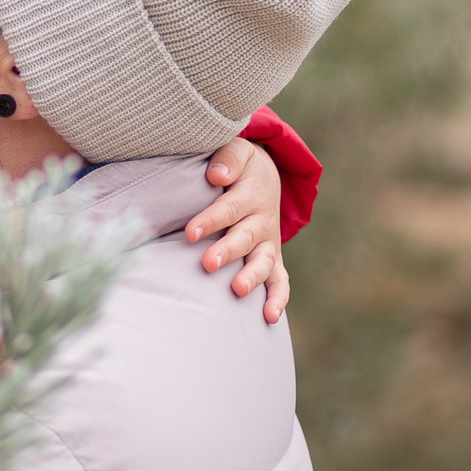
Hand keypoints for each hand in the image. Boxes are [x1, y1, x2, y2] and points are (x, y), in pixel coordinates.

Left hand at [185, 136, 289, 323]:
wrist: (265, 178)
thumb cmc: (240, 167)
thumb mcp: (239, 152)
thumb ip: (228, 158)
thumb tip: (215, 175)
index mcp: (251, 194)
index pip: (229, 208)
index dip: (211, 220)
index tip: (190, 232)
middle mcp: (262, 221)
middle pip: (245, 237)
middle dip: (227, 251)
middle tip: (207, 264)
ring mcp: (269, 242)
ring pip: (264, 262)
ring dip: (252, 276)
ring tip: (238, 290)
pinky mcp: (273, 259)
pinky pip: (280, 281)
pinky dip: (278, 299)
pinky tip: (269, 318)